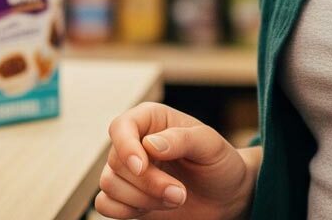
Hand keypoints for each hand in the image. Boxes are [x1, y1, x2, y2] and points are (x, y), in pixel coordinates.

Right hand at [96, 102, 260, 219]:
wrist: (226, 196)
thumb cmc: (219, 163)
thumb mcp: (210, 144)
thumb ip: (182, 139)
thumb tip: (149, 144)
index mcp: (149, 120)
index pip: (121, 127)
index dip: (126, 147)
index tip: (142, 167)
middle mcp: (133, 143)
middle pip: (117, 162)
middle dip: (148, 183)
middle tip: (180, 193)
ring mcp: (128, 172)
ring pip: (109, 185)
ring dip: (142, 199)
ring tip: (176, 199)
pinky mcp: (126, 197)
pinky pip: (105, 204)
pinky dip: (124, 211)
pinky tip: (152, 209)